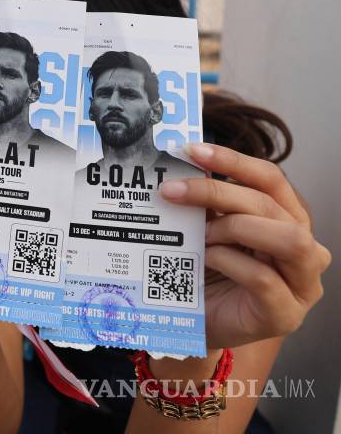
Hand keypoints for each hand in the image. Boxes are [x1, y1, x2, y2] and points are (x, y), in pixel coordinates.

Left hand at [160, 143, 330, 349]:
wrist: (194, 324)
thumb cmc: (206, 273)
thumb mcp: (206, 230)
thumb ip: (206, 204)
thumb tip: (181, 169)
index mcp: (287, 219)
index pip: (271, 179)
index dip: (234, 160)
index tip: (191, 151)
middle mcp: (304, 248)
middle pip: (269, 205)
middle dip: (218, 192)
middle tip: (172, 191)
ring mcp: (301, 283)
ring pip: (287, 238)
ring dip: (235, 228)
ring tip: (201, 235)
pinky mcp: (285, 313)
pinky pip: (264, 279)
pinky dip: (230, 262)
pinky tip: (206, 259)